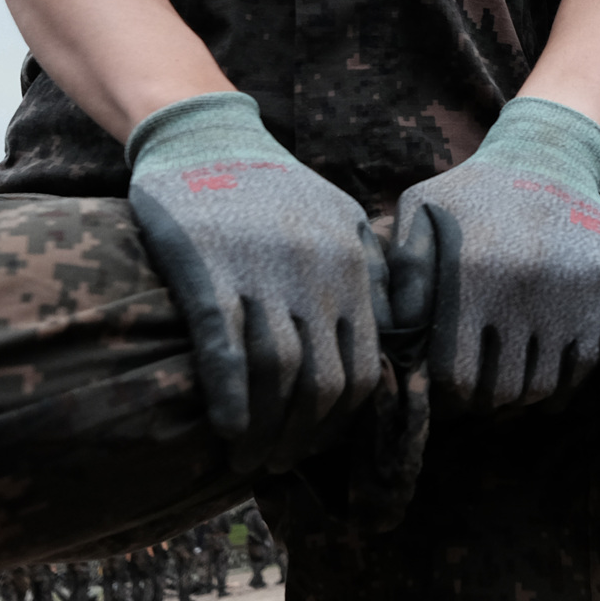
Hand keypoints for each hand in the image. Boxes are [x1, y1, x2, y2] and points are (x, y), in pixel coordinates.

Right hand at [127, 92, 383, 470]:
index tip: (315, 444)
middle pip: (322, 383)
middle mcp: (314, 275)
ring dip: (265, 431)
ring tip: (249, 459)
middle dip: (302, 437)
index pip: (362, 369)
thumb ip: (371, 276)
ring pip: (277, 375)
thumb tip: (391, 340)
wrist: (207, 136)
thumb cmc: (276, 186)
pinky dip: (230, 400)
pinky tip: (226, 429)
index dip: (341, 422)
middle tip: (280, 464)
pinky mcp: (208, 271)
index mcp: (353, 268)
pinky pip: (226, 351)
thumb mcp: (340, 218)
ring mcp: (261, 273)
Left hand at [393, 97, 599, 410]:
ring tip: (507, 388)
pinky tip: (543, 381)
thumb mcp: (421, 211)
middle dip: (483, 403)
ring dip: (521, 399)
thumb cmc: (473, 191)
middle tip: (477, 397)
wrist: (549, 156)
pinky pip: (581, 367)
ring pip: (541, 385)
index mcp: (469, 274)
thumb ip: (402, 273)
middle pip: (499, 389)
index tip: (446, 394)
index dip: (448, 397)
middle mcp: (518, 288)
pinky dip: (562, 387)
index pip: (455, 376)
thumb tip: (389, 338)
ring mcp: (565, 293)